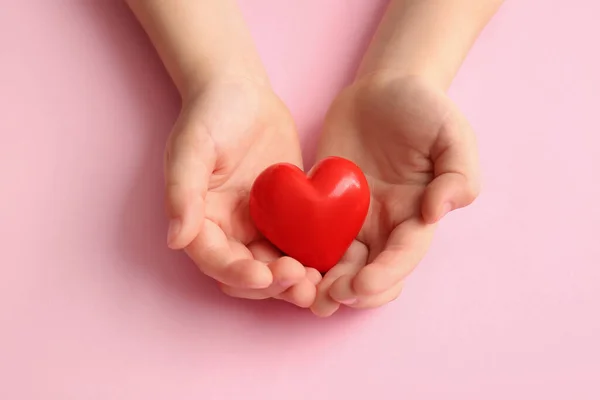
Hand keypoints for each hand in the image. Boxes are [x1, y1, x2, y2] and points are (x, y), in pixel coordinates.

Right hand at [166, 77, 320, 307]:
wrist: (243, 91)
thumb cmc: (211, 114)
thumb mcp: (191, 147)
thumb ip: (183, 191)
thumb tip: (176, 238)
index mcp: (201, 220)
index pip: (215, 260)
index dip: (237, 274)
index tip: (263, 275)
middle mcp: (228, 230)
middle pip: (248, 272)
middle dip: (271, 284)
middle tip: (299, 283)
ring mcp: (259, 224)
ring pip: (275, 265)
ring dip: (293, 280)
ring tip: (317, 282)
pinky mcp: (286, 216)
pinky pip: (298, 243)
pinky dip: (311, 257)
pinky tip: (330, 260)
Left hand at [311, 74, 479, 316]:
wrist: (384, 88)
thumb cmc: (424, 109)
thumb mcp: (452, 134)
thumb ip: (459, 173)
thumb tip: (439, 212)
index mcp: (415, 216)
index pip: (402, 255)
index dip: (384, 275)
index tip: (362, 286)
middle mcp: (383, 225)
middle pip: (369, 271)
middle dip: (351, 291)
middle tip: (328, 297)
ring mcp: (350, 217)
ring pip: (337, 263)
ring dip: (322, 283)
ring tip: (303, 293)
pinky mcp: (322, 204)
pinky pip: (308, 235)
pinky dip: (299, 254)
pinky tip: (282, 262)